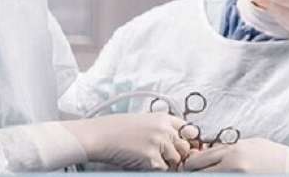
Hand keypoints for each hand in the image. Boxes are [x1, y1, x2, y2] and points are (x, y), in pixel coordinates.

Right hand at [61, 112, 190, 170]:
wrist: (100, 136)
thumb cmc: (117, 128)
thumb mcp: (144, 121)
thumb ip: (162, 128)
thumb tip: (176, 141)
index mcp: (164, 117)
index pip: (188, 129)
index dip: (185, 140)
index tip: (180, 146)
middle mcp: (165, 129)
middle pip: (184, 147)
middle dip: (177, 154)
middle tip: (162, 157)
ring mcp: (159, 143)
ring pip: (175, 160)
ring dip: (165, 163)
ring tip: (148, 158)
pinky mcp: (152, 158)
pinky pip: (162, 169)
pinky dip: (154, 169)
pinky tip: (141, 163)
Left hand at [181, 138, 288, 172]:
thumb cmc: (272, 154)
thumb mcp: (250, 144)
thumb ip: (228, 149)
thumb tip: (207, 153)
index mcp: (233, 150)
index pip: (199, 159)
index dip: (189, 165)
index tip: (186, 167)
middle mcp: (233, 164)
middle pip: (198, 172)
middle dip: (191, 174)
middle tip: (189, 175)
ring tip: (204, 175)